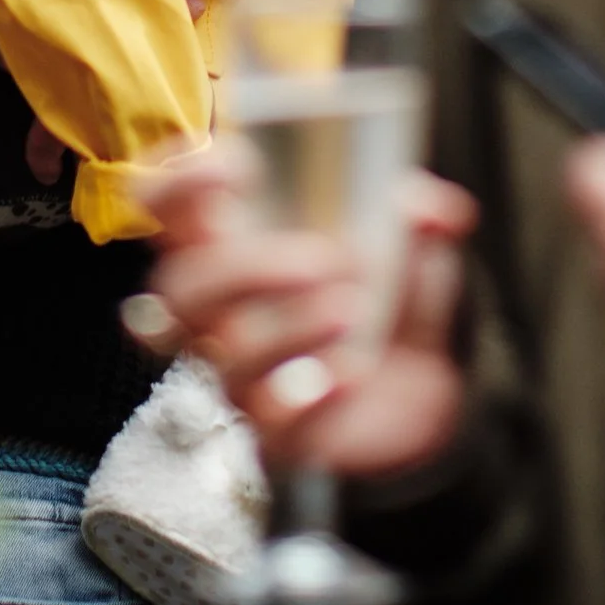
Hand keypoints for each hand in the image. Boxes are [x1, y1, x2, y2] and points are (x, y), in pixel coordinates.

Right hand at [146, 143, 476, 483]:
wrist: (432, 382)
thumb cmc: (392, 291)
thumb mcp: (411, 239)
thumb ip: (419, 212)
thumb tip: (435, 210)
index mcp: (235, 243)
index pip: (169, 209)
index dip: (179, 185)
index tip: (232, 172)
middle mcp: (224, 311)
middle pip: (182, 289)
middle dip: (243, 268)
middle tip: (323, 259)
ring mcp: (246, 374)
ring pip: (226, 356)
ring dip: (290, 328)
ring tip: (354, 310)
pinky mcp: (277, 433)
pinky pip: (272, 424)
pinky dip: (311, 397)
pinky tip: (352, 373)